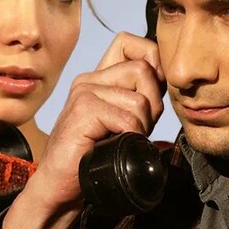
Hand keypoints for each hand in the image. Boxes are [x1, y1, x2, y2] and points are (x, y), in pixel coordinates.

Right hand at [2, 33, 163, 228]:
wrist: (62, 185)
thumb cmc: (95, 157)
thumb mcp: (126, 122)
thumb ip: (141, 98)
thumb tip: (165, 78)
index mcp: (99, 78)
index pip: (130, 43)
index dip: (151, 59)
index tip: (151, 91)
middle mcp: (89, 79)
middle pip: (143, 70)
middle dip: (152, 104)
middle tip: (135, 129)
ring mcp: (84, 92)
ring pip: (140, 99)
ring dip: (141, 127)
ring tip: (121, 140)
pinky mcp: (82, 110)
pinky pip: (128, 120)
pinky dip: (130, 138)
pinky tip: (113, 146)